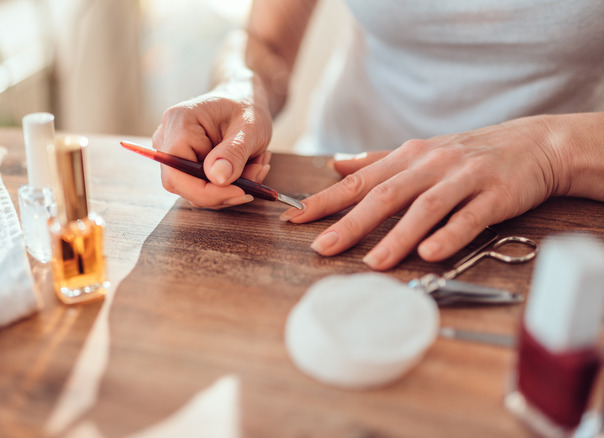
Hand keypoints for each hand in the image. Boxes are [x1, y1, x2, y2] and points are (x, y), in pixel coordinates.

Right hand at [151, 86, 272, 208]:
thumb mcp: (250, 127)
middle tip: (255, 182)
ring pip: (195, 190)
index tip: (241, 192)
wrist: (243, 99)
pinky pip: (201, 187)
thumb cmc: (246, 106)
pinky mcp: (182, 164)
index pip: (178, 173)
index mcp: (179, 122)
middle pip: (183, 185)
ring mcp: (171, 153)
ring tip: (257, 165)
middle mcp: (166, 138)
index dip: (207, 191)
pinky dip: (228, 185)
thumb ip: (234, 152)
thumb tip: (217, 179)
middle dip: (223, 191)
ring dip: (230, 188)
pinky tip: (248, 167)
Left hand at [281, 115, 568, 269]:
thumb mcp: (419, 152)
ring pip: (424, 208)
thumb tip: (336, 165)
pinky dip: (449, 235)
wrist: (534, 144)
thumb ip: (376, 162)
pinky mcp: (494, 195)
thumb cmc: (468, 154)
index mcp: (407, 158)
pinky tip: (430, 253)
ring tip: (373, 262)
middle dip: (351, 223)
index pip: (359, 181)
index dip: (325, 200)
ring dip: (397, 236)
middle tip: (323, 248)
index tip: (295, 219)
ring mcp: (462, 179)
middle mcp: (430, 166)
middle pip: (385, 195)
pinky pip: (469, 217)